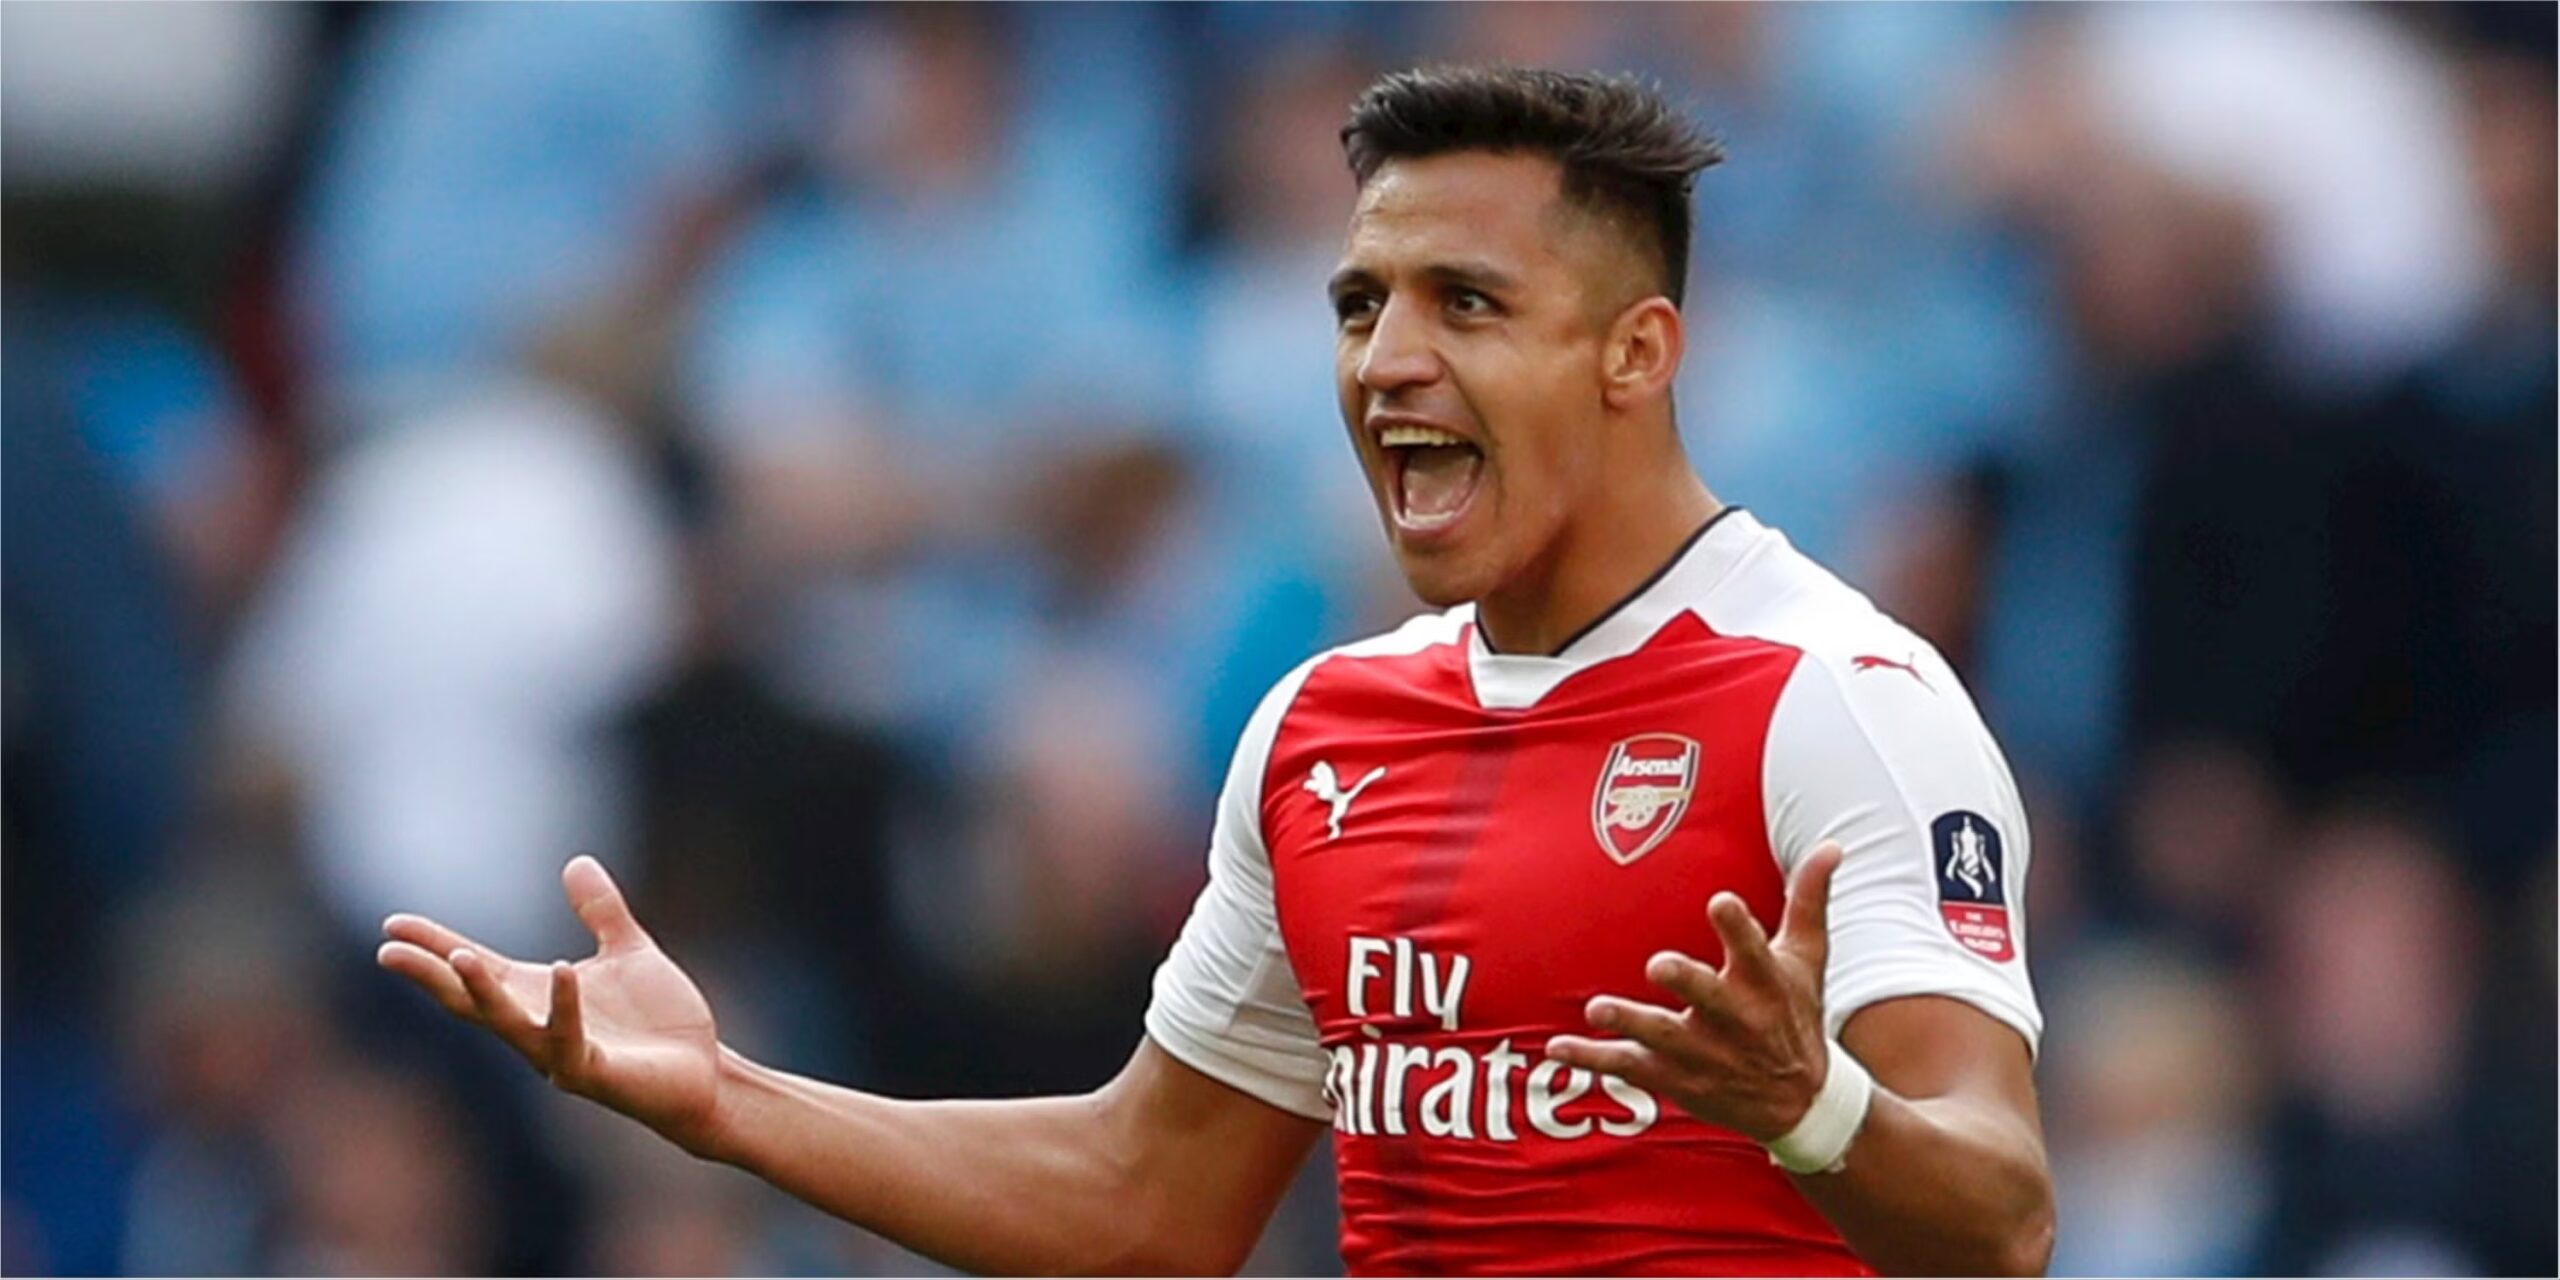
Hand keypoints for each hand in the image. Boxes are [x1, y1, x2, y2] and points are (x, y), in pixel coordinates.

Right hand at [377, 856, 722, 1153]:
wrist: (703, 1072)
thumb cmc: (659, 1021)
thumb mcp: (628, 951)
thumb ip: (601, 911)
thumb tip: (575, 861)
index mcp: (538, 996)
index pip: (477, 968)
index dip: (436, 947)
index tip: (392, 924)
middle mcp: (537, 1027)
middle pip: (472, 1000)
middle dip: (432, 976)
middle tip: (388, 952)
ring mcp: (561, 1054)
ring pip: (510, 1024)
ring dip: (482, 992)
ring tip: (458, 956)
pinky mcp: (595, 1072)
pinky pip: (569, 1039)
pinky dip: (564, 1005)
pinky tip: (559, 969)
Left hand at [1545, 842, 1843, 1143]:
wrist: (1803, 1105)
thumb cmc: (1797, 1015)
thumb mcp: (1808, 959)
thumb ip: (1808, 899)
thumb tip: (1832, 844)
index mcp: (1766, 983)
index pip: (1755, 951)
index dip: (1738, 928)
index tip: (1720, 901)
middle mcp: (1737, 1020)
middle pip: (1711, 999)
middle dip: (1688, 982)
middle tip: (1659, 964)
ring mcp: (1705, 1053)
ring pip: (1663, 1037)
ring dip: (1631, 1023)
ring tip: (1597, 1008)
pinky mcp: (1678, 1079)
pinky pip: (1631, 1067)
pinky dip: (1594, 1059)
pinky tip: (1557, 1046)